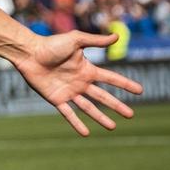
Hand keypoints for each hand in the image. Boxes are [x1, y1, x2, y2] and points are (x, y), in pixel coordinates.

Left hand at [14, 31, 142, 135]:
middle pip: (103, 97)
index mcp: (87, 69)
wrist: (29, 53)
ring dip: (100, 117)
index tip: (140, 91)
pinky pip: (68, 113)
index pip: (111, 79)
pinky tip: (86, 133)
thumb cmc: (50, 44)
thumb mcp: (76, 40)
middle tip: (131, 115)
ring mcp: (68, 91)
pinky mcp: (56, 98)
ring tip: (112, 127)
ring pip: (88, 108)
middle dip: (117, 106)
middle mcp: (80, 82)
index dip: (125, 84)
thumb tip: (117, 36)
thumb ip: (96, 41)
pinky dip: (76, 123)